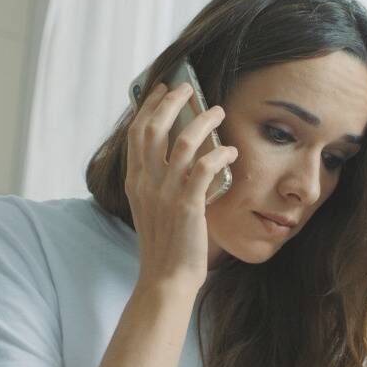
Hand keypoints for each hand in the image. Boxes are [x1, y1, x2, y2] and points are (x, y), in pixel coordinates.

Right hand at [125, 81, 238, 290]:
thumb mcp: (152, 207)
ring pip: (182, 142)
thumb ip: (158, 180)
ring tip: (218, 111)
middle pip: (154, 128)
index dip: (150, 107)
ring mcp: (166, 193)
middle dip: (172, 102)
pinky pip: (205, 168)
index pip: (137, 133)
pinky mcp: (187, 205)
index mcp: (135, 182)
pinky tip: (231, 151)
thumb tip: (178, 153)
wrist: (166, 278)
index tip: (163, 90)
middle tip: (188, 89)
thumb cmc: (165, 244)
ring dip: (202, 121)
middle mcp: (146, 183)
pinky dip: (220, 154)